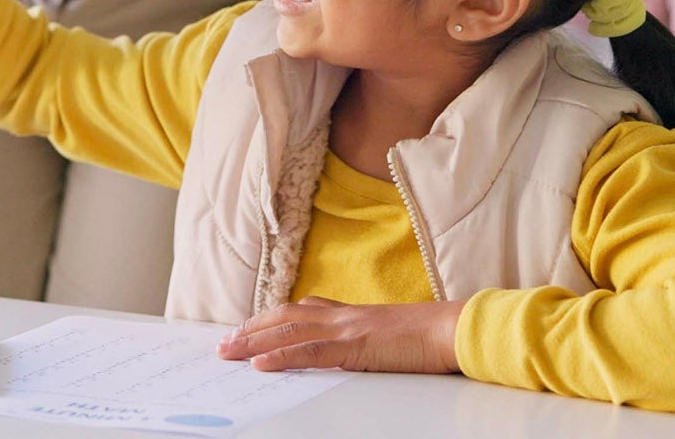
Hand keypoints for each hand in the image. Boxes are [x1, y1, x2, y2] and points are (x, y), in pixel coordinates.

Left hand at [216, 297, 465, 373]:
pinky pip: (310, 351)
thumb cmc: (426, 335)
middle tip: (224, 344)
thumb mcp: (385, 334)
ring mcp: (345, 329)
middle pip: (282, 318)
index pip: (297, 311)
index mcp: (347, 313)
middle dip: (250, 330)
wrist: (450, 328)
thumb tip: (345, 350)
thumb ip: (361, 337)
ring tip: (228, 353)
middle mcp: (340, 316)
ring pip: (287, 332)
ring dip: (253, 342)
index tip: (244, 329)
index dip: (267, 320)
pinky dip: (281, 356)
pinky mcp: (354, 347)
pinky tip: (260, 364)